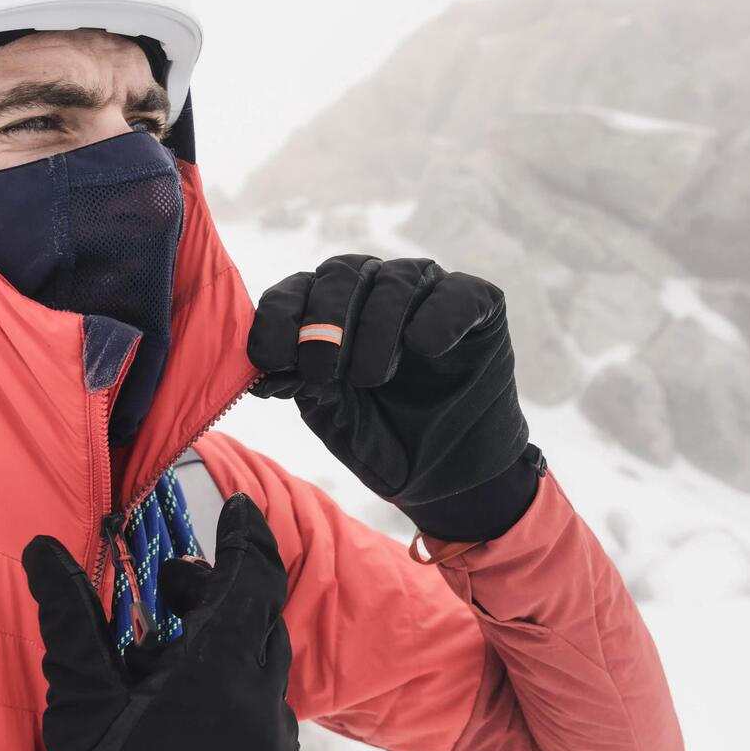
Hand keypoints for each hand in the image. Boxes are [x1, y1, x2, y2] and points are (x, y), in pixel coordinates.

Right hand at [24, 494, 300, 750]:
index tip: (237, 511)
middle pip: (259, 625)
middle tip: (167, 596)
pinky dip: (235, 712)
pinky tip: (185, 730)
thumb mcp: (80, 700)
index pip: (252, 581)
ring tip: (161, 677)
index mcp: (217, 676)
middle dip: (217, 599)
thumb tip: (44, 549)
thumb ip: (72, 616)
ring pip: (263, 679)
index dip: (246, 539)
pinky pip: (268, 731)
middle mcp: (263, 713)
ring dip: (223, 660)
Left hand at [247, 254, 529, 521]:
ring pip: (394, 282)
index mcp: (329, 310)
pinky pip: (457, 293)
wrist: (447, 476)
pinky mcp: (479, 305)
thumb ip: (305, 382)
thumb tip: (270, 365)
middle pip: (339, 274)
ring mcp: (427, 292)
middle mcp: (374, 289)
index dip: (277, 318)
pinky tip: (425, 348)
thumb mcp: (334, 415)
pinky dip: (438, 316)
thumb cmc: (383, 438)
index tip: (270, 359)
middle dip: (323, 323)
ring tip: (372, 378)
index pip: (294, 291)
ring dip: (375, 329)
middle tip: (323, 371)